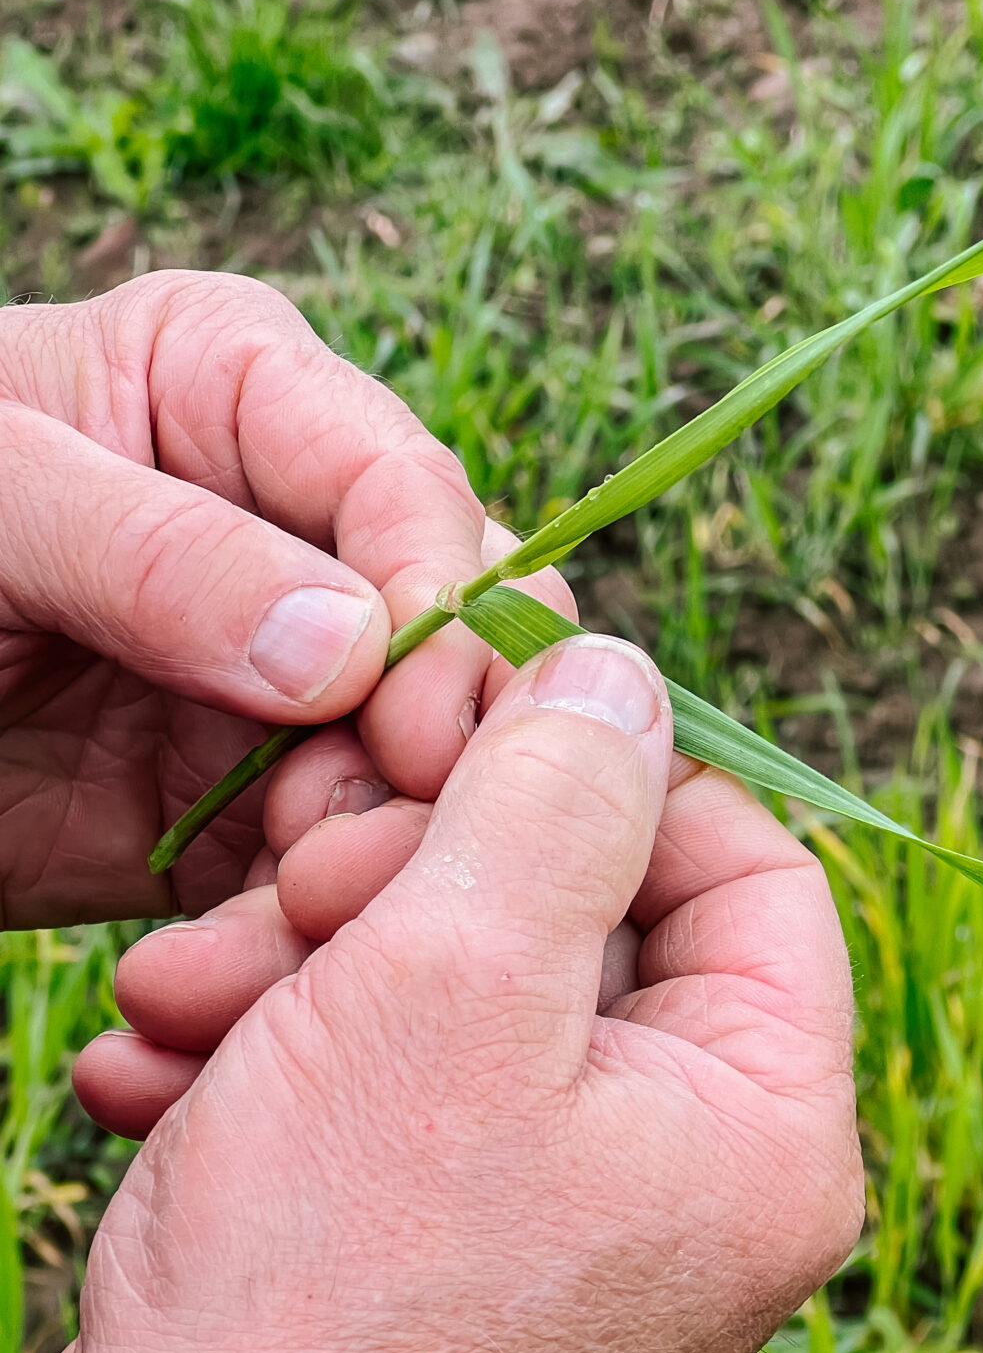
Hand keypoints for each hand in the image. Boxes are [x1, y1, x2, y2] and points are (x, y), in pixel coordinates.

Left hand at [0, 270, 536, 925]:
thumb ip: (155, 552)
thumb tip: (357, 648)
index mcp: (240, 398)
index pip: (404, 485)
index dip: (439, 596)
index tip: (414, 714)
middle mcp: (293, 537)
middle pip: (456, 630)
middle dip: (440, 733)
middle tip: (379, 823)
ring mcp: (277, 683)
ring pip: (419, 762)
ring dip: (391, 839)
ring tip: (304, 902)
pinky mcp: (236, 813)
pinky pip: (333, 865)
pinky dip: (323, 919)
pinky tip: (267, 954)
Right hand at [53, 634, 862, 1352]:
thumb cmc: (326, 1288)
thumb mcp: (453, 989)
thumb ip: (557, 803)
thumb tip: (625, 676)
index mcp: (763, 1130)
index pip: (750, 871)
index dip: (615, 776)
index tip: (468, 733)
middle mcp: (690, 1177)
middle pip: (587, 923)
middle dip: (410, 878)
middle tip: (293, 876)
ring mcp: (568, 1214)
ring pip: (466, 992)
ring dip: (312, 959)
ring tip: (180, 985)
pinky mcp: (445, 1241)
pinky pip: (395, 1087)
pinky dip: (280, 1052)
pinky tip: (159, 1063)